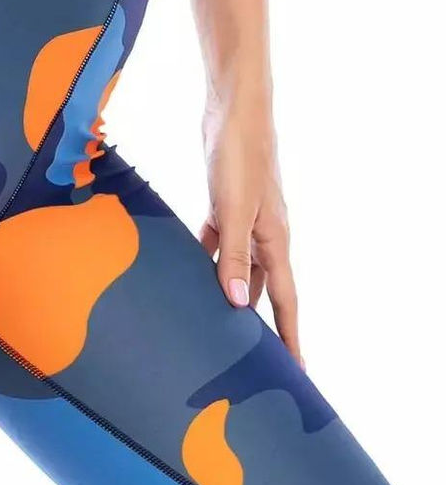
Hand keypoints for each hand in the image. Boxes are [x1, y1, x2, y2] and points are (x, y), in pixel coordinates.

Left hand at [200, 98, 301, 365]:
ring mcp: (244, 219)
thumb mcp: (234, 209)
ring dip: (227, 291)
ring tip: (213, 322)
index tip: (297, 371)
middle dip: (259, 322)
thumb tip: (239, 303)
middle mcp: (264, 235)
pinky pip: (216, 242)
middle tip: (250, 358)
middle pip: (265, 289)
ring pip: (237, 267)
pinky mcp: (223, 205)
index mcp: (274, 240)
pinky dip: (205, 258)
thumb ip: (234, 255)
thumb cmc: (240, 157)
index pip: (286, 299)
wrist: (232, 113)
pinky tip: (187, 272)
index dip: (289, 335)